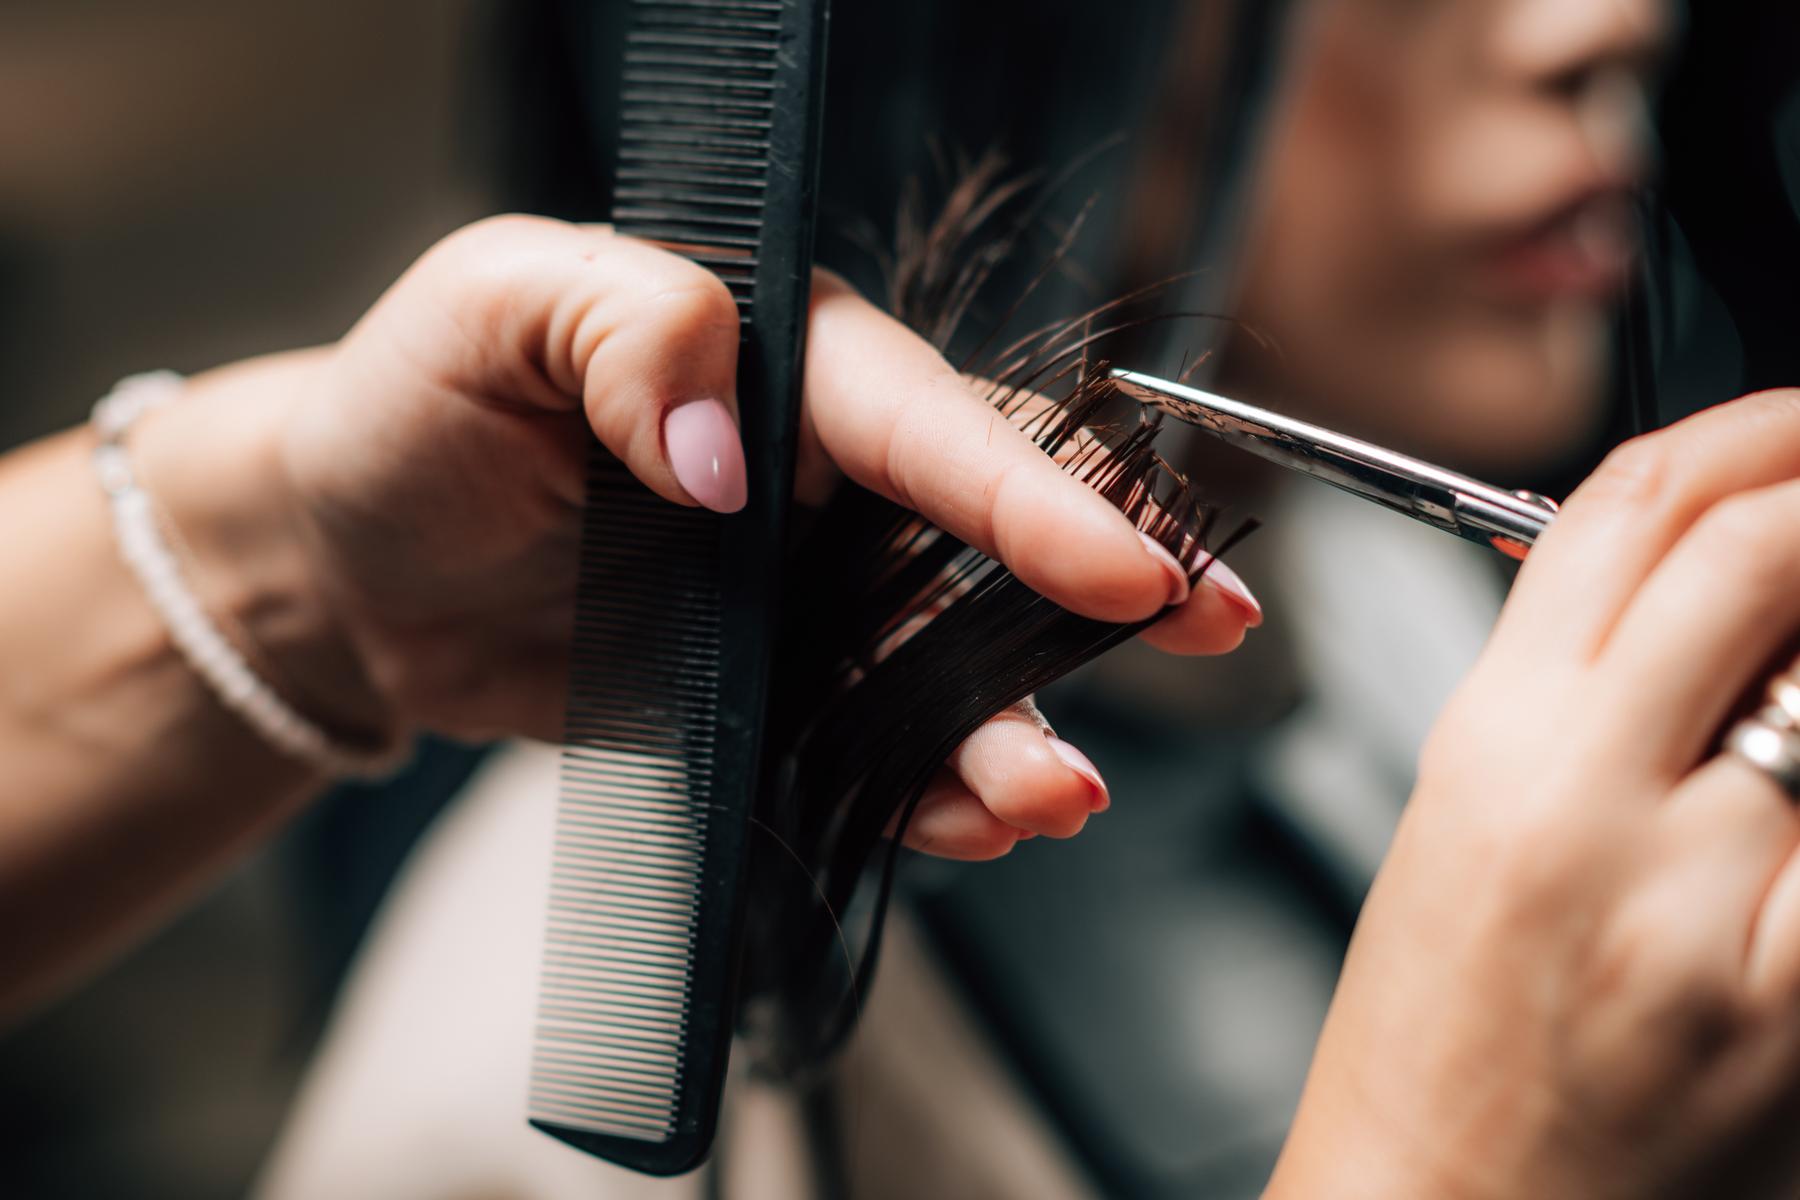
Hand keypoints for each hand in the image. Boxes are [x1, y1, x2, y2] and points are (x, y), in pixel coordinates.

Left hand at [145, 216, 1260, 857]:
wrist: (353, 566)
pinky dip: (924, 789)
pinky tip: (975, 822)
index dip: (1034, 488)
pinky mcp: (766, 690)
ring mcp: (799, 592)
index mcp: (779, 359)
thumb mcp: (492, 308)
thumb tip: (729, 460)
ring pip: (942, 658)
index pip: (926, 415)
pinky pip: (867, 742)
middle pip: (982, 532)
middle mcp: (816, 474)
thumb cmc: (419, 409)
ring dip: (1010, 725)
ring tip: (1052, 797)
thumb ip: (628, 331)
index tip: (1126, 558)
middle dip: (1098, 588)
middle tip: (1202, 627)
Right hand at [1271, 390, 1799, 1197]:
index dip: (1744, 431)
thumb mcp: (1464, 825)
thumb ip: (1573, 682)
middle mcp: (1594, 809)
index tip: (1792, 426)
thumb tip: (1697, 580)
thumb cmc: (1436, 1047)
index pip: (1630, 509)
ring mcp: (1713, 910)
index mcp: (1489, 752)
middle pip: (1754, 552)